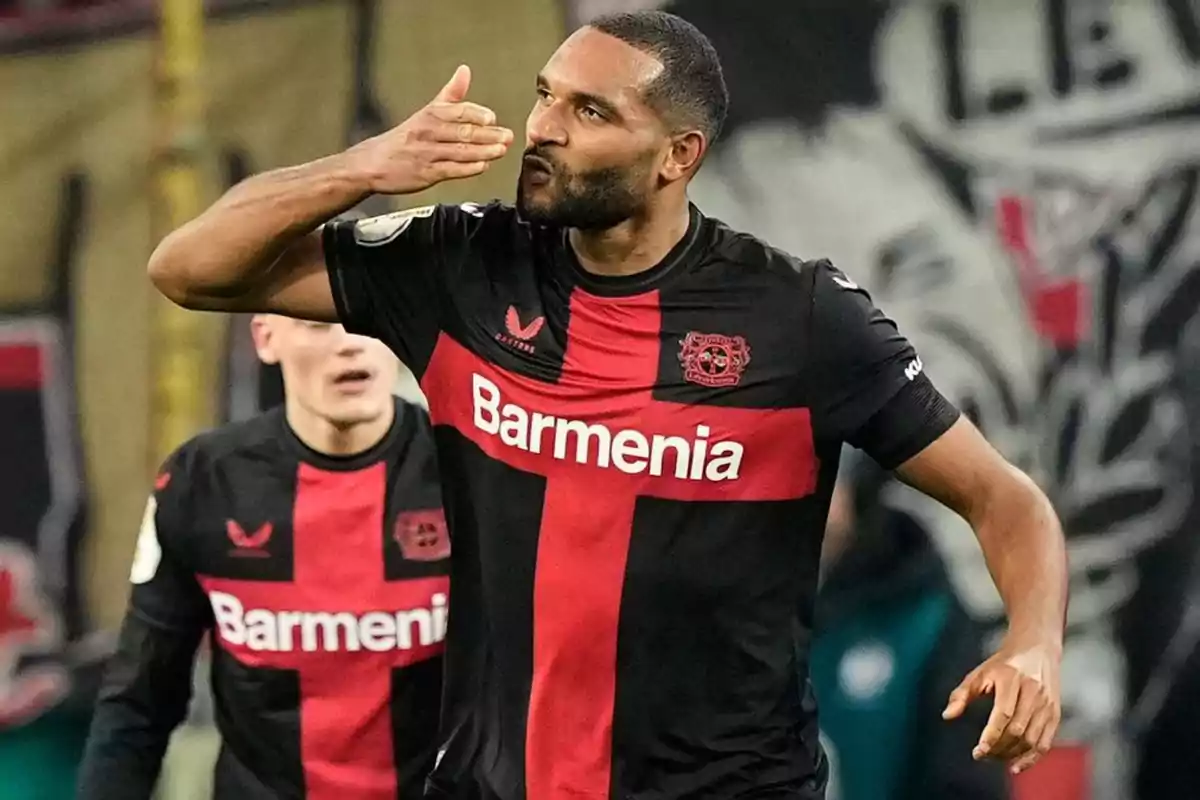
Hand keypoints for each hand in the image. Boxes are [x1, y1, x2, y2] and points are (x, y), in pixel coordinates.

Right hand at [346, 65, 513, 193]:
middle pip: (463, 132)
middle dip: (488, 135)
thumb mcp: (426, 111)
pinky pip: (450, 170)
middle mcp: (428, 132)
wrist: (372, 163)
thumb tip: (465, 71)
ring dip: (484, 151)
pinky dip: (468, 168)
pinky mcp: (426, 173)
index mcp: (430, 115)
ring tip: (501, 150)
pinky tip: (483, 166)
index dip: (476, 114)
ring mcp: (427, 153)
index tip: (492, 118)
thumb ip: (450, 94)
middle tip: (508, 136)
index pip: (458, 111)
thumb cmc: (405, 138)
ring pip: (460, 151)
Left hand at [942, 638, 1061, 773]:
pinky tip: (1015, 766)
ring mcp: (1046, 704)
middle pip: (1017, 730)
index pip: (1003, 714)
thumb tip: (947, 716)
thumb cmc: (1003, 664)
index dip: (991, 736)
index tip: (978, 751)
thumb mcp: (979, 673)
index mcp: (1012, 678)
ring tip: (995, 758)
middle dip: (999, 748)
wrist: (1037, 649)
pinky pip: (1045, 743)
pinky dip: (1031, 758)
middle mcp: (1033, 691)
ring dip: (1012, 755)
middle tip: (983, 756)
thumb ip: (962, 694)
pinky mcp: (1055, 713)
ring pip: (1032, 739)